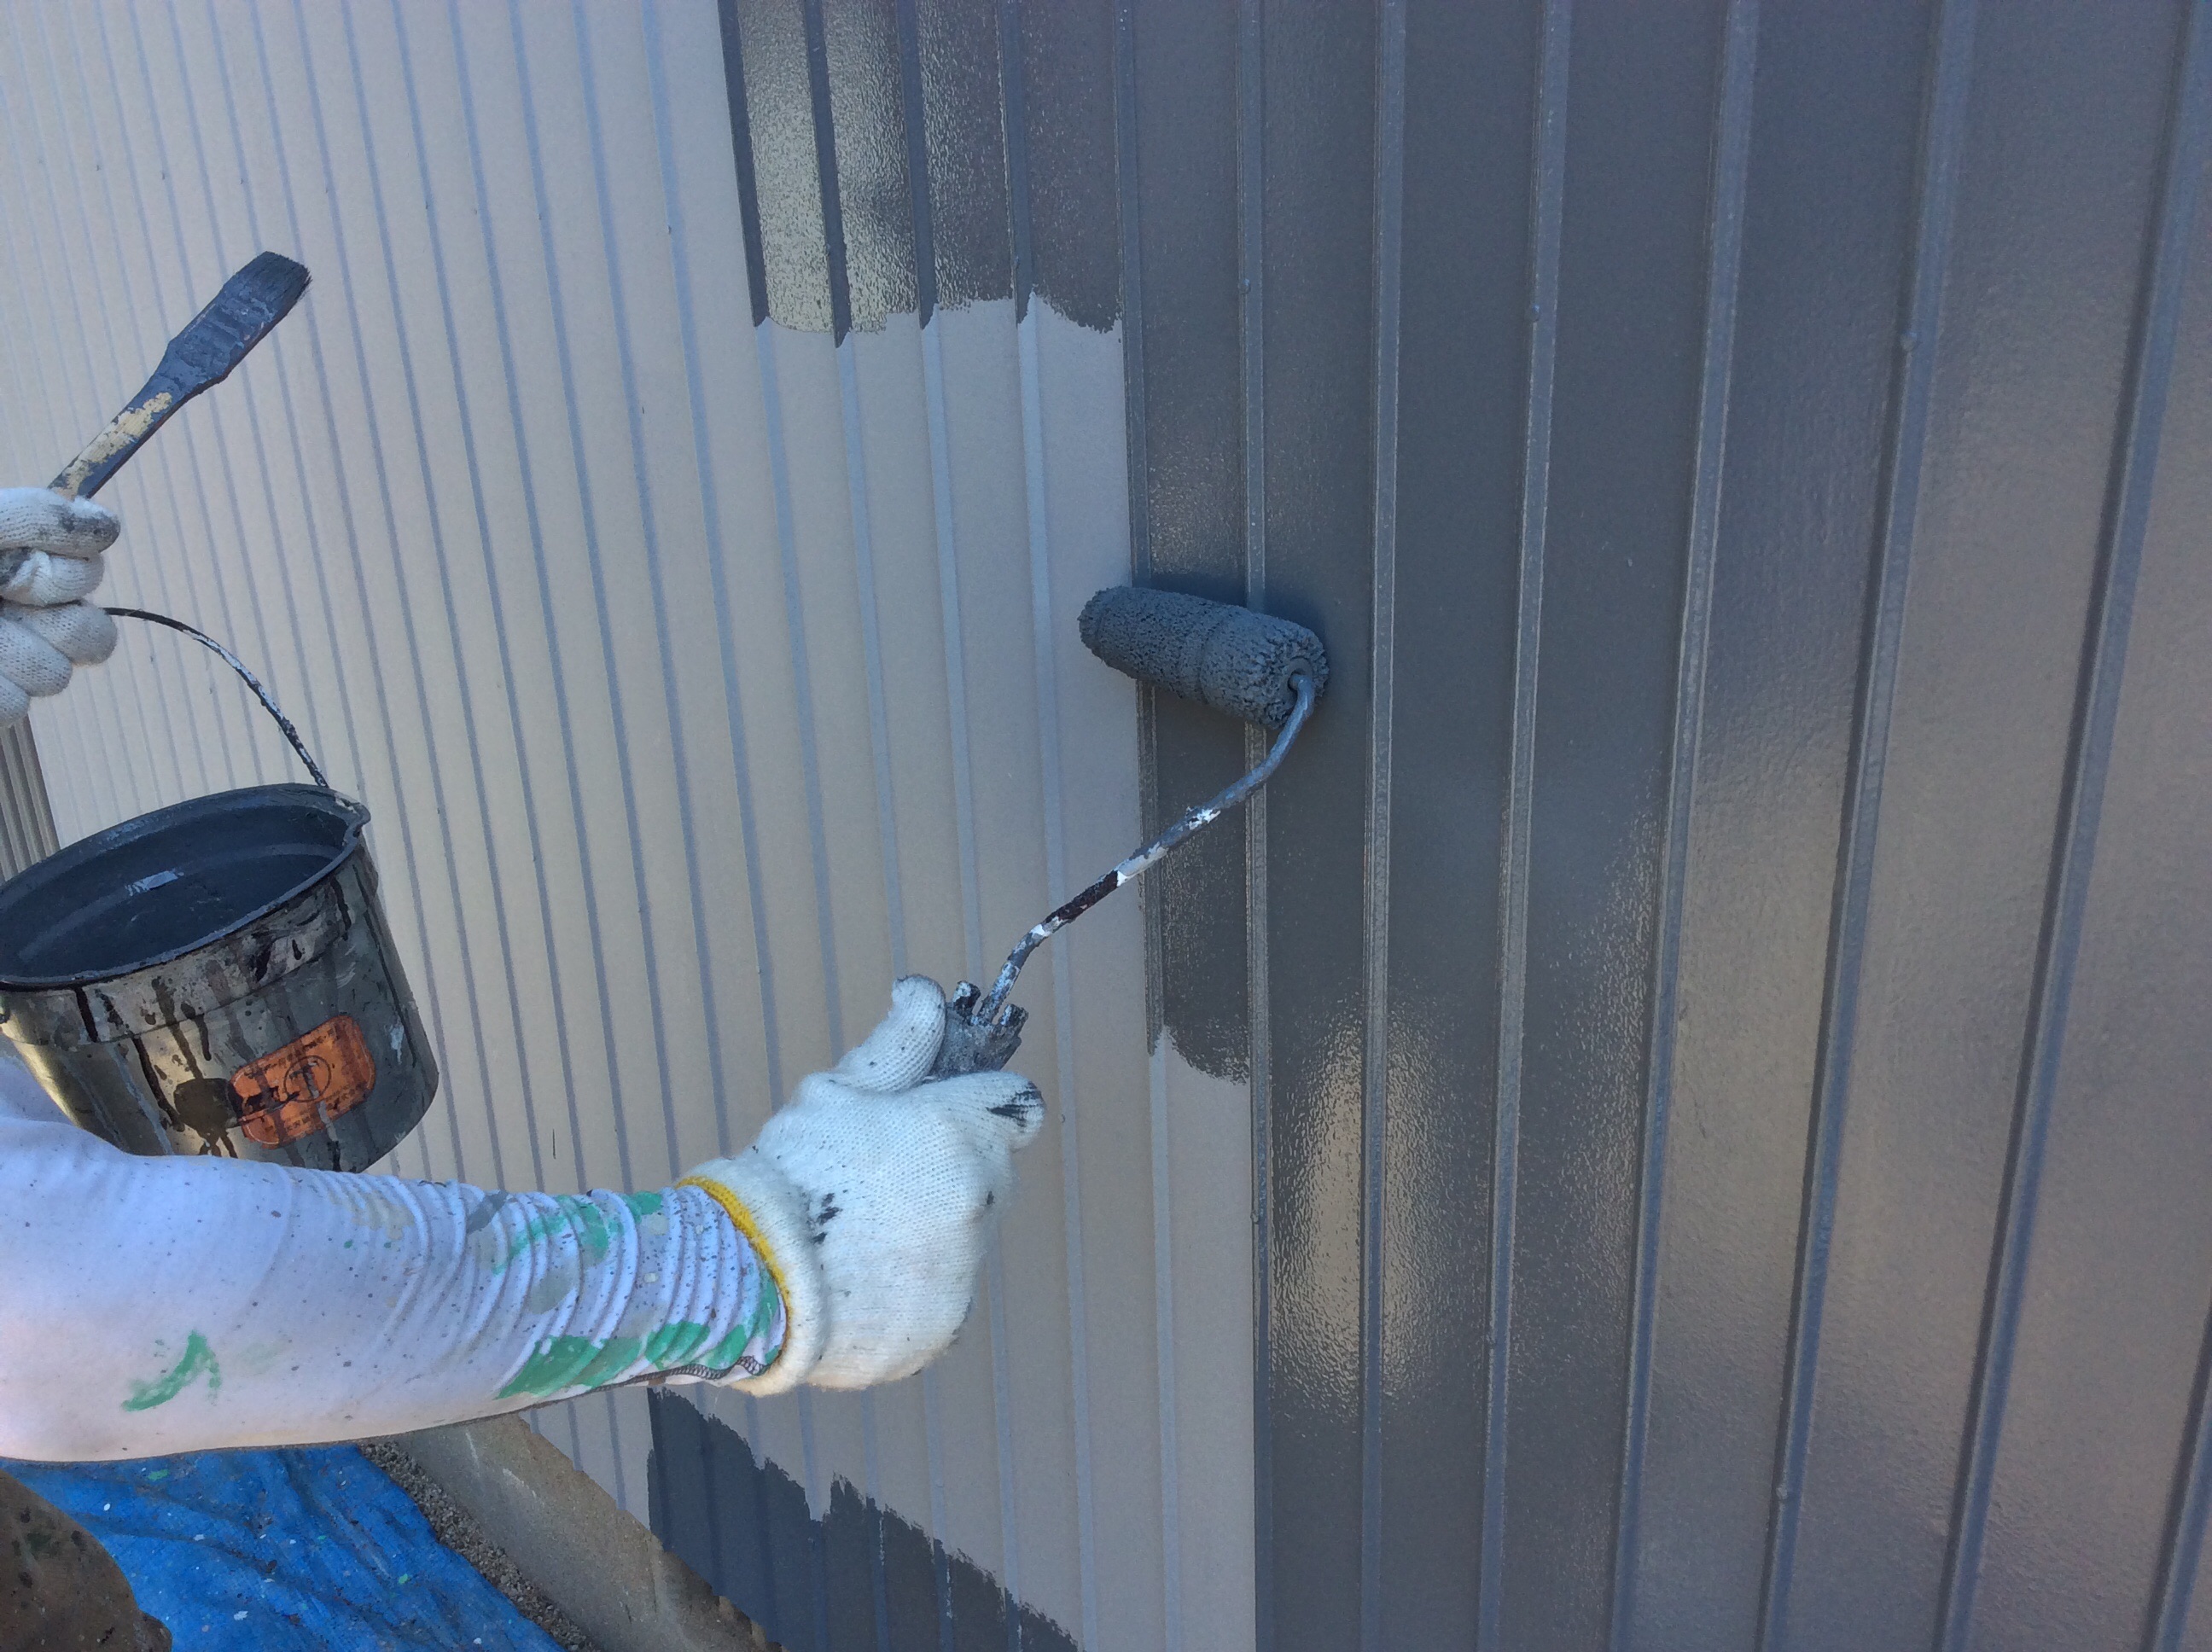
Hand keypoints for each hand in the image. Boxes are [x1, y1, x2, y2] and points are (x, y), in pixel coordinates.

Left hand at [0, 489, 118, 727]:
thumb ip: (35, 516)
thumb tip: (106, 525)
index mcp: (25, 570)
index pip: (89, 573)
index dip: (59, 573)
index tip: (13, 567)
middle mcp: (25, 618)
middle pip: (93, 636)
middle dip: (48, 622)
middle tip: (0, 601)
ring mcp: (13, 668)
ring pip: (53, 676)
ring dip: (8, 654)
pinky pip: (12, 708)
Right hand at [681, 977, 1044, 1392]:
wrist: (746, 1281)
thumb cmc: (789, 1173)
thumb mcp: (836, 1092)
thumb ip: (898, 1044)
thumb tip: (923, 993)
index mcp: (958, 1135)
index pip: (1017, 1105)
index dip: (982, 1105)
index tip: (948, 1114)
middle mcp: (977, 1203)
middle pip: (994, 1172)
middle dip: (956, 1167)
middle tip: (886, 1177)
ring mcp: (965, 1271)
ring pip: (969, 1236)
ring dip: (933, 1229)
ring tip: (861, 1234)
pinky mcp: (945, 1326)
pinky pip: (945, 1295)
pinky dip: (915, 1288)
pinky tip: (861, 1280)